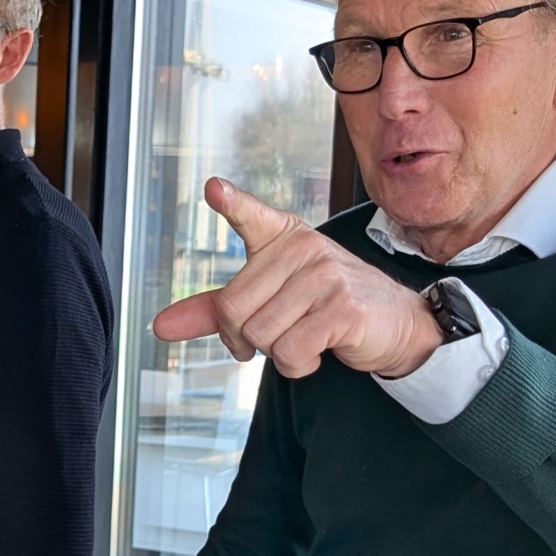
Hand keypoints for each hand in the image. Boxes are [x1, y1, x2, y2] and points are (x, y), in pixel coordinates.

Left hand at [152, 178, 442, 379]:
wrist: (395, 325)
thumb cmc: (327, 307)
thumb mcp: (271, 301)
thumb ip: (214, 312)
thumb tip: (160, 326)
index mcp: (284, 239)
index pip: (252, 217)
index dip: (232, 203)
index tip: (213, 189)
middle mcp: (304, 249)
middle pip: (233, 309)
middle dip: (244, 338)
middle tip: (273, 337)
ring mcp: (326, 276)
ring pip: (261, 335)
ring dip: (276, 354)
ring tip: (305, 338)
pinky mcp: (343, 309)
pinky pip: (290, 352)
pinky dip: (298, 366)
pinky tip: (319, 350)